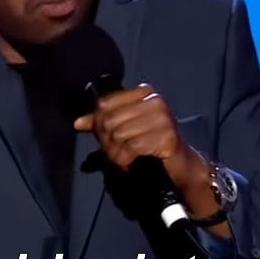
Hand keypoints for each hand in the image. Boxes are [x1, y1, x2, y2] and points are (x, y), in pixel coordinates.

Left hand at [72, 84, 207, 191]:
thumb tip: (78, 123)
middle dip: (106, 142)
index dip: (97, 123)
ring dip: (114, 154)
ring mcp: (163, 118)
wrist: (182, 165)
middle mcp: (155, 102)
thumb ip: (103, 122)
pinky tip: (128, 164)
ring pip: (118, 135)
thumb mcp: (127, 129)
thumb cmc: (153, 145)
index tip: (102, 138)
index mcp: (145, 93)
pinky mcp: (167, 137)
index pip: (105, 103)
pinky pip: (131, 148)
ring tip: (120, 160)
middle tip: (112, 154)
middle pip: (110, 120)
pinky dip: (124, 160)